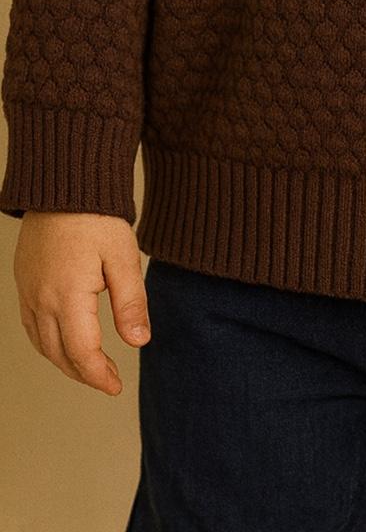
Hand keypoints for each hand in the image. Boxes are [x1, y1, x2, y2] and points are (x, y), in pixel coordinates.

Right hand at [13, 211, 151, 395]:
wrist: (63, 183)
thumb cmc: (96, 216)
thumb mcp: (123, 257)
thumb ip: (131, 302)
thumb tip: (138, 342)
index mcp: (68, 296)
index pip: (81, 352)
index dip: (99, 375)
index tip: (115, 386)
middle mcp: (41, 299)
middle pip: (58, 354)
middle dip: (83, 374)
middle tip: (107, 381)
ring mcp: (28, 290)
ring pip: (41, 342)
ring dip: (64, 361)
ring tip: (89, 367)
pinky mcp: (24, 280)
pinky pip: (31, 324)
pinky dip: (47, 342)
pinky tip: (63, 341)